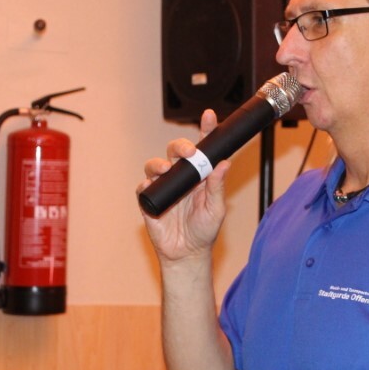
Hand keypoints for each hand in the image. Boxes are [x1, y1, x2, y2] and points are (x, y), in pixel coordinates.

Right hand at [138, 109, 229, 262]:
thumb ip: (218, 187)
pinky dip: (146, 184)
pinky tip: (150, 186)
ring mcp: (163, 187)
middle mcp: (180, 176)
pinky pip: (143, 187)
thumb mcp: (216, 209)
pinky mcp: (149, 200)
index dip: (205, 130)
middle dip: (180, 146)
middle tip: (189, 152)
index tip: (209, 116)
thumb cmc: (204, 230)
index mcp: (200, 175)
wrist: (186, 253)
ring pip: (155, 165)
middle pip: (176, 151)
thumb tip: (225, 163)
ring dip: (159, 163)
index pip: (202, 148)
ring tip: (166, 169)